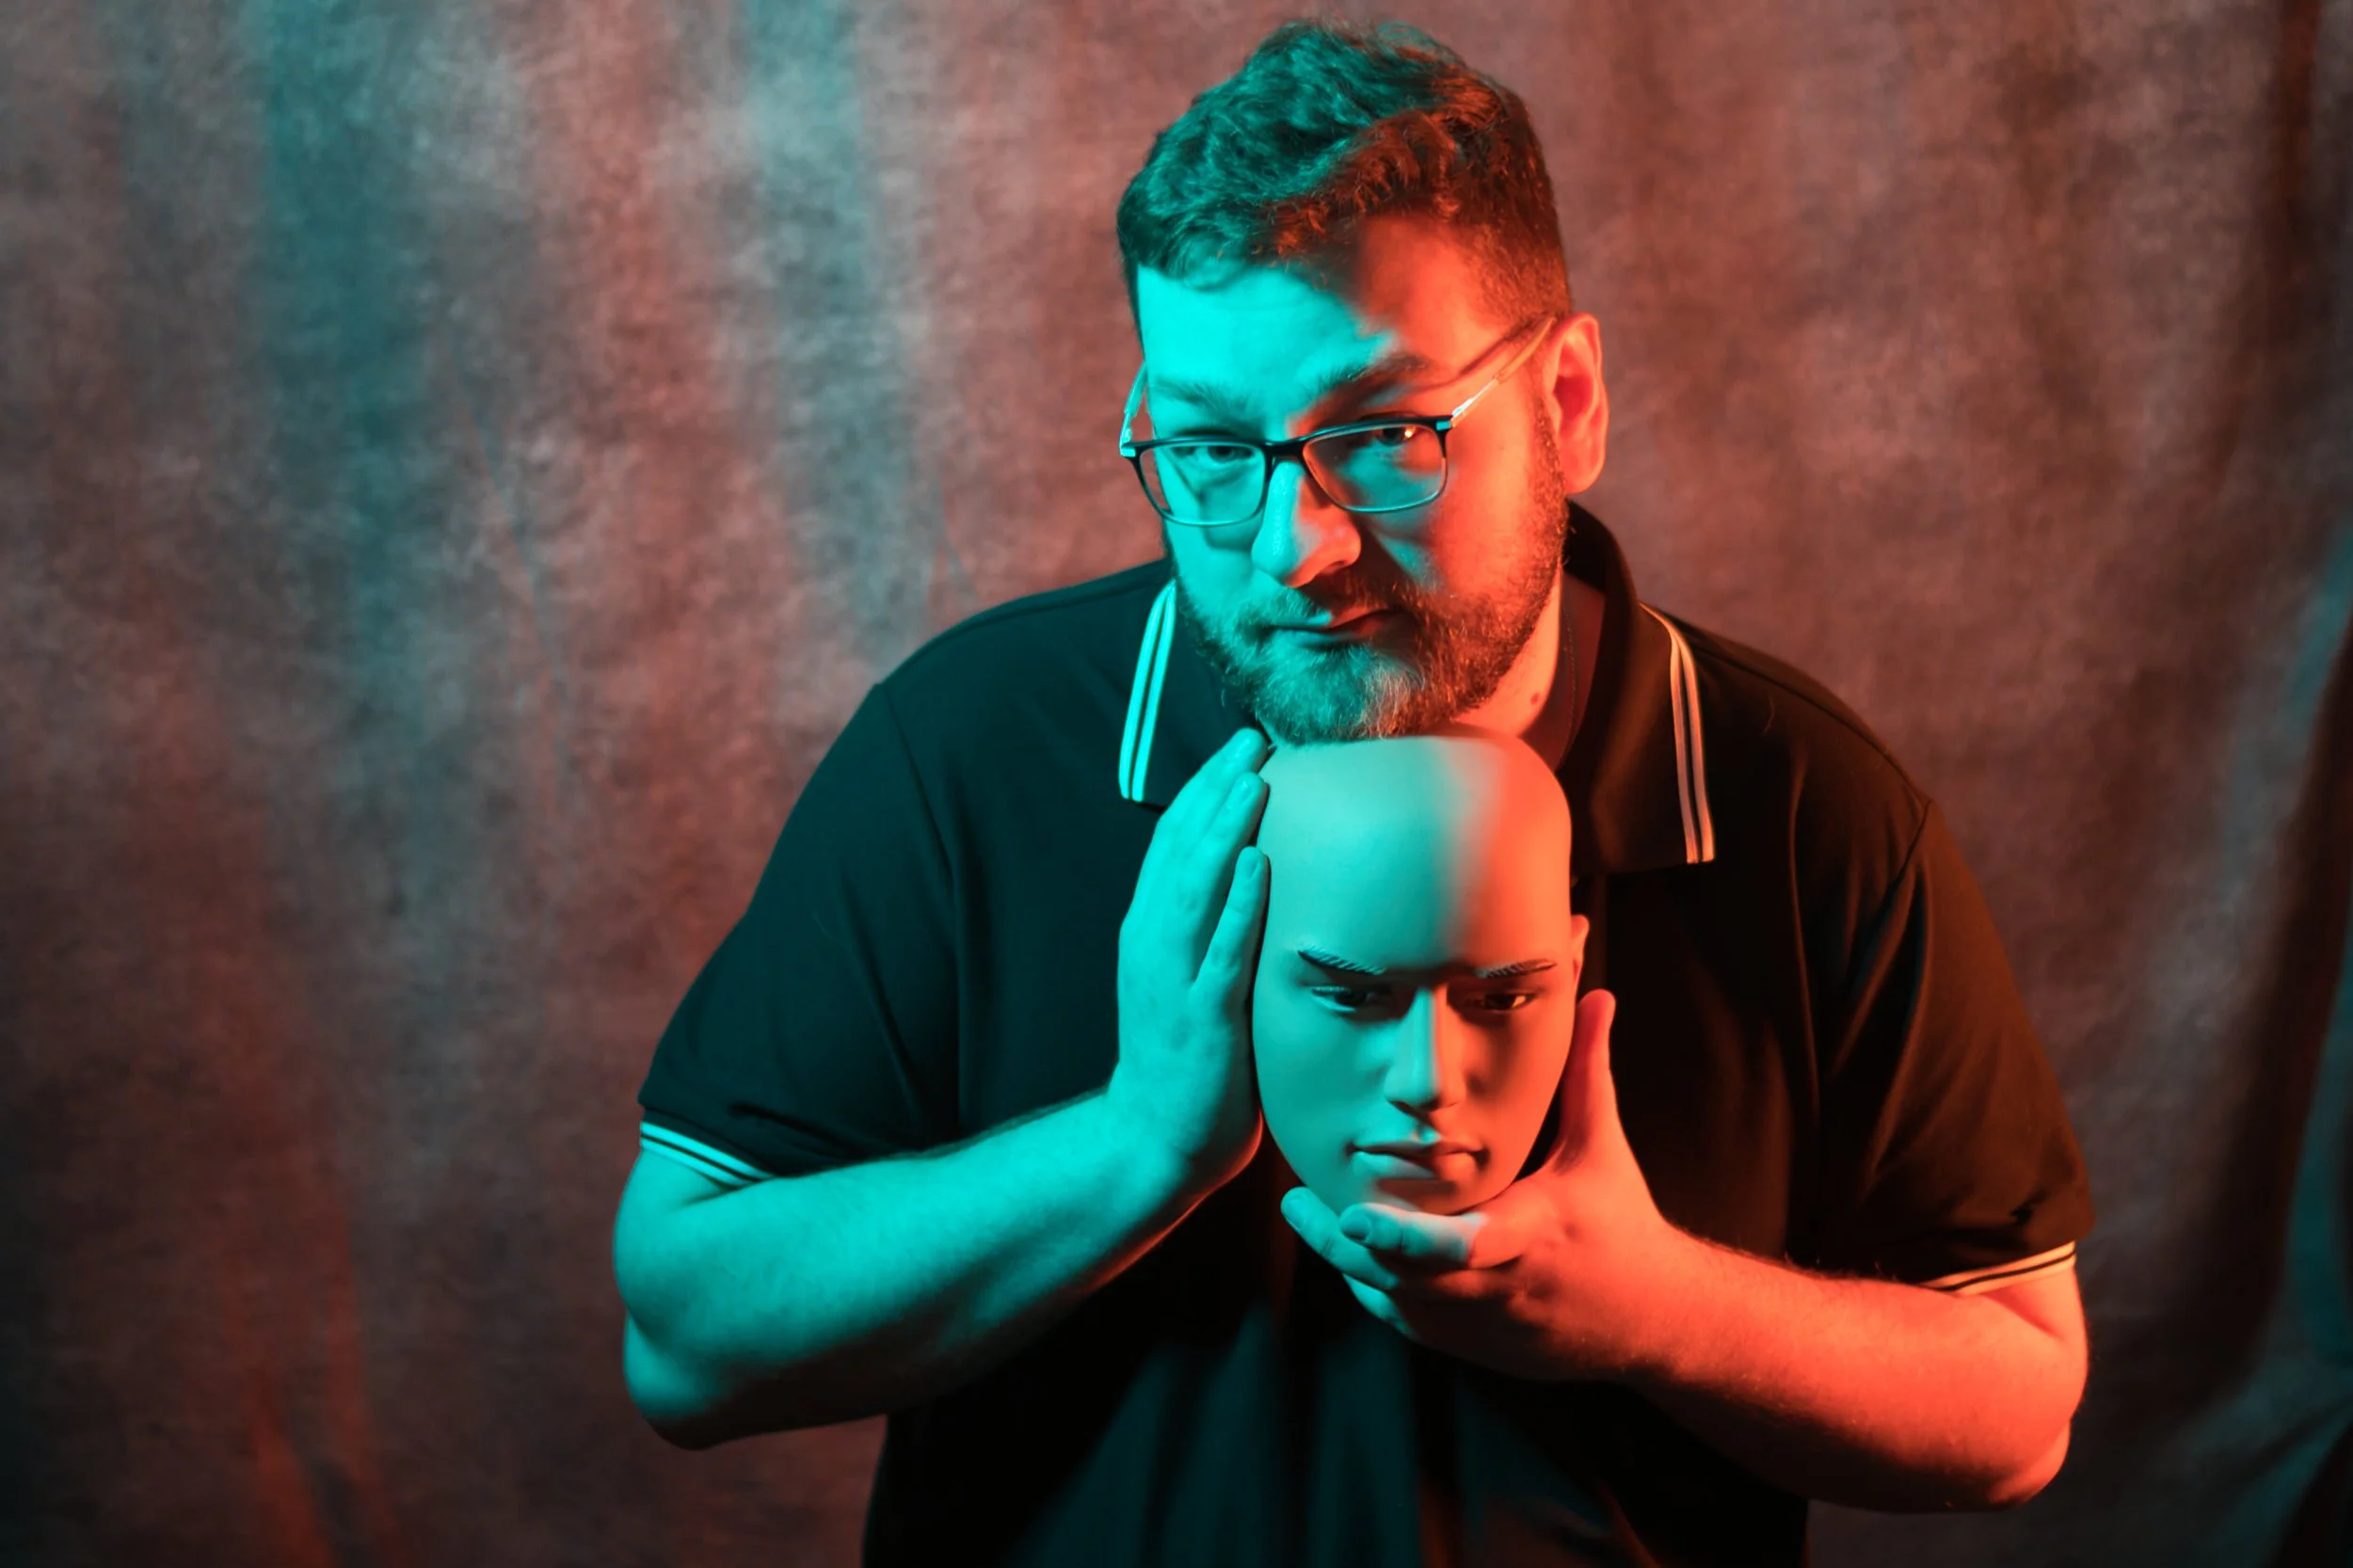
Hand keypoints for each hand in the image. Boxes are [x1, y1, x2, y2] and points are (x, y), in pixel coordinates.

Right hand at [1104, 726, 1272, 1197]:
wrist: (1152, 1140)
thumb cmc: (1184, 1058)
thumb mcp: (1188, 979)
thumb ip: (1210, 929)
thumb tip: (1252, 875)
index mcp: (1151, 932)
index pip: (1173, 844)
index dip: (1203, 791)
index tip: (1238, 747)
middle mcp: (1155, 946)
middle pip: (1181, 852)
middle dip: (1216, 791)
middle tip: (1252, 740)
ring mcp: (1175, 981)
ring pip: (1196, 891)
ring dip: (1224, 831)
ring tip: (1253, 781)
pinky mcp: (1203, 1020)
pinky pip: (1221, 953)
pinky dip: (1238, 905)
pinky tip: (1259, 866)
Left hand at [1279, 988, 1695, 1382]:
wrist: (1653, 1319)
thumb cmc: (1621, 1219)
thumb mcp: (1602, 1146)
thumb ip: (1586, 1070)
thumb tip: (1596, 992)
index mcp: (1536, 1233)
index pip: (1464, 1246)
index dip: (1405, 1237)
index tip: (1354, 1213)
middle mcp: (1506, 1287)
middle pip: (1409, 1281)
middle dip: (1345, 1246)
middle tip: (1296, 1198)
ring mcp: (1487, 1324)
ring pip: (1399, 1304)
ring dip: (1348, 1264)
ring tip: (1304, 1213)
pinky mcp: (1474, 1346)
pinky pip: (1408, 1323)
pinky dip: (1373, 1289)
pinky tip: (1344, 1251)